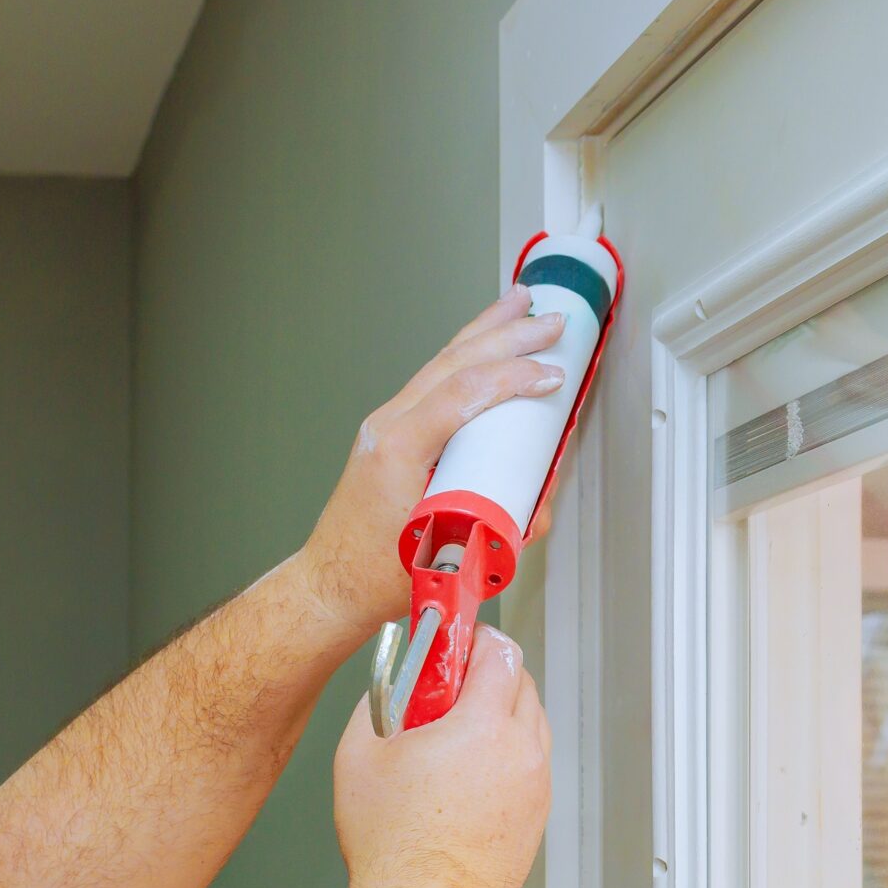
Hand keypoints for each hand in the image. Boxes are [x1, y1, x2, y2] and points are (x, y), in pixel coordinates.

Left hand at [297, 292, 569, 631]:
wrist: (334, 583)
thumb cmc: (378, 575)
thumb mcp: (455, 553)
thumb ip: (507, 521)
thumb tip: (542, 489)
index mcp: (397, 449)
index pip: (463, 393)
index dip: (514, 378)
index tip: (553, 376)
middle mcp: (387, 427)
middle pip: (455, 362)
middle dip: (509, 337)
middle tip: (552, 324)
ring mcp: (386, 424)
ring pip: (442, 362)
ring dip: (486, 331)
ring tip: (520, 304)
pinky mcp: (391, 430)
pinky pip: (433, 378)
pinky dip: (465, 354)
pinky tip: (484, 342)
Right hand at [331, 626, 550, 887]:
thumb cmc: (392, 846)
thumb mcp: (358, 755)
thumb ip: (375, 704)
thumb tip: (386, 687)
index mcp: (483, 726)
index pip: (500, 653)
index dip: (477, 638)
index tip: (457, 641)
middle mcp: (521, 752)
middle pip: (524, 683)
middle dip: (490, 674)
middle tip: (449, 687)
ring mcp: (535, 788)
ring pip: (532, 726)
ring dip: (502, 715)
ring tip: (456, 734)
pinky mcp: (537, 819)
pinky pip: (531, 767)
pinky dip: (507, 757)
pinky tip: (468, 776)